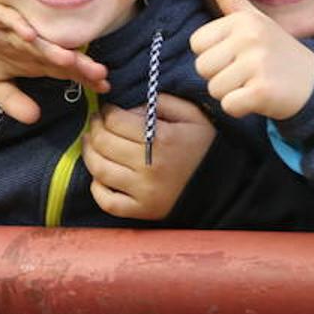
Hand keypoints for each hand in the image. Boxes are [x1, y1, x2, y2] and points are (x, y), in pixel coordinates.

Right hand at [0, 0, 108, 124]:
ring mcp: (15, 28)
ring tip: (71, 59)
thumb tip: (34, 118)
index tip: (105, 88)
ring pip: (38, 38)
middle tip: (100, 74)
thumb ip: (13, 100)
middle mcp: (31, 43)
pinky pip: (9, 18)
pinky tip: (29, 35)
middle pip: (58, 54)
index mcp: (34, 60)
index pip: (64, 70)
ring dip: (53, 48)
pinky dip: (18, 25)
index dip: (84, 78)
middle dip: (79, 64)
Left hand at [82, 94, 215, 219]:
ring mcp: (143, 191)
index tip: (108, 110)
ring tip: (91, 142)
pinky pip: (108, 201)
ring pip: (100, 170)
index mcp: (161, 139)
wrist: (225, 184)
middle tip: (96, 122)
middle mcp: (149, 166)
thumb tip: (131, 107)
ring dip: (89, 152)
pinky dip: (96, 188)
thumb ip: (162, 102)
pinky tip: (98, 175)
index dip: (106, 112)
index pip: (116, 121)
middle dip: (95, 128)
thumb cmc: (206, 145)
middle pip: (104, 143)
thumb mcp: (193, 115)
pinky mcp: (142, 211)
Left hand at [189, 0, 313, 119]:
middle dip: (220, 76)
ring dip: (231, 93)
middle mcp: (250, 37)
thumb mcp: (255, 19)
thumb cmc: (277, 51)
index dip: (213, 54)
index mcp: (242, 20)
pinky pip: (228, 106)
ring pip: (214, 88)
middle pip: (202, 67)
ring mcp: (257, 63)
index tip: (237, 55)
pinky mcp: (263, 90)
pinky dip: (241, 108)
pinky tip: (259, 97)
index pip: (197, 44)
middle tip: (246, 72)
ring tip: (254, 83)